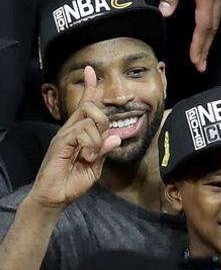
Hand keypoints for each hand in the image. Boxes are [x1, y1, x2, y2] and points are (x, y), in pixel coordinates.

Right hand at [31, 66, 120, 210]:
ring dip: (97, 141)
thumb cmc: (72, 183)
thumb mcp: (95, 167)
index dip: (90, 89)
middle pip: (90, 109)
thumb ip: (104, 151)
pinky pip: (81, 133)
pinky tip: (87, 156)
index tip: (91, 72)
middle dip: (103, 122)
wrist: (55, 197)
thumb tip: (116, 137)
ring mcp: (63, 136)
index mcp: (78, 134)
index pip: (85, 106)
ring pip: (89, 122)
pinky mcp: (61, 144)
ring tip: (91, 157)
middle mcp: (69, 131)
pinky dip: (90, 145)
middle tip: (99, 146)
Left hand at [159, 0, 220, 72]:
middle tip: (201, 66)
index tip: (195, 59)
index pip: (204, 23)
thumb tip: (166, 13)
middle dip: (206, 47)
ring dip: (209, 39)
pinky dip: (210, 26)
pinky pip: (216, 12)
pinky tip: (207, 31)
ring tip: (203, 54)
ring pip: (216, 21)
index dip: (199, 43)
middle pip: (212, 27)